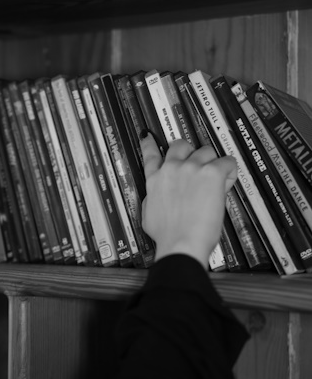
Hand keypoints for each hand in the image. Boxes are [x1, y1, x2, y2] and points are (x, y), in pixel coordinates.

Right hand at [140, 134, 236, 268]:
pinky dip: (229, 172)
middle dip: (189, 152)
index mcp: (155, 180)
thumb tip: (159, 197)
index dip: (149, 144)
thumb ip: (153, 199)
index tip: (148, 136)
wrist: (181, 242)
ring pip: (206, 151)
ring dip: (212, 163)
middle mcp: (172, 168)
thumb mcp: (148, 215)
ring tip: (215, 181)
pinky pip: (227, 162)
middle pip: (181, 145)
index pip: (151, 155)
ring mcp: (192, 168)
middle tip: (197, 166)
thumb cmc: (166, 236)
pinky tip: (226, 184)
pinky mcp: (211, 173)